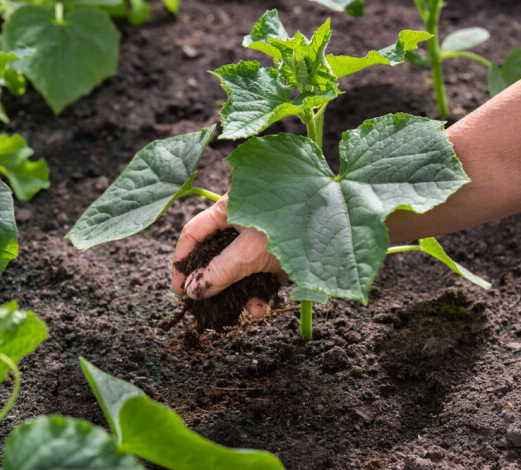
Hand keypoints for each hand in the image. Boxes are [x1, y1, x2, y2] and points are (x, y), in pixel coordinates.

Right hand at [172, 196, 286, 316]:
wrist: (341, 235)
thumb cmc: (294, 226)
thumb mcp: (250, 251)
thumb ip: (219, 271)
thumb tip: (192, 290)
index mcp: (230, 207)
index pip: (194, 233)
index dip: (182, 261)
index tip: (179, 290)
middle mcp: (244, 221)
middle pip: (216, 255)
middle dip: (213, 283)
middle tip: (206, 308)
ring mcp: (262, 240)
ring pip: (239, 270)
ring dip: (238, 294)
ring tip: (241, 313)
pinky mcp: (279, 256)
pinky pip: (260, 276)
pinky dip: (259, 293)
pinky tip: (260, 308)